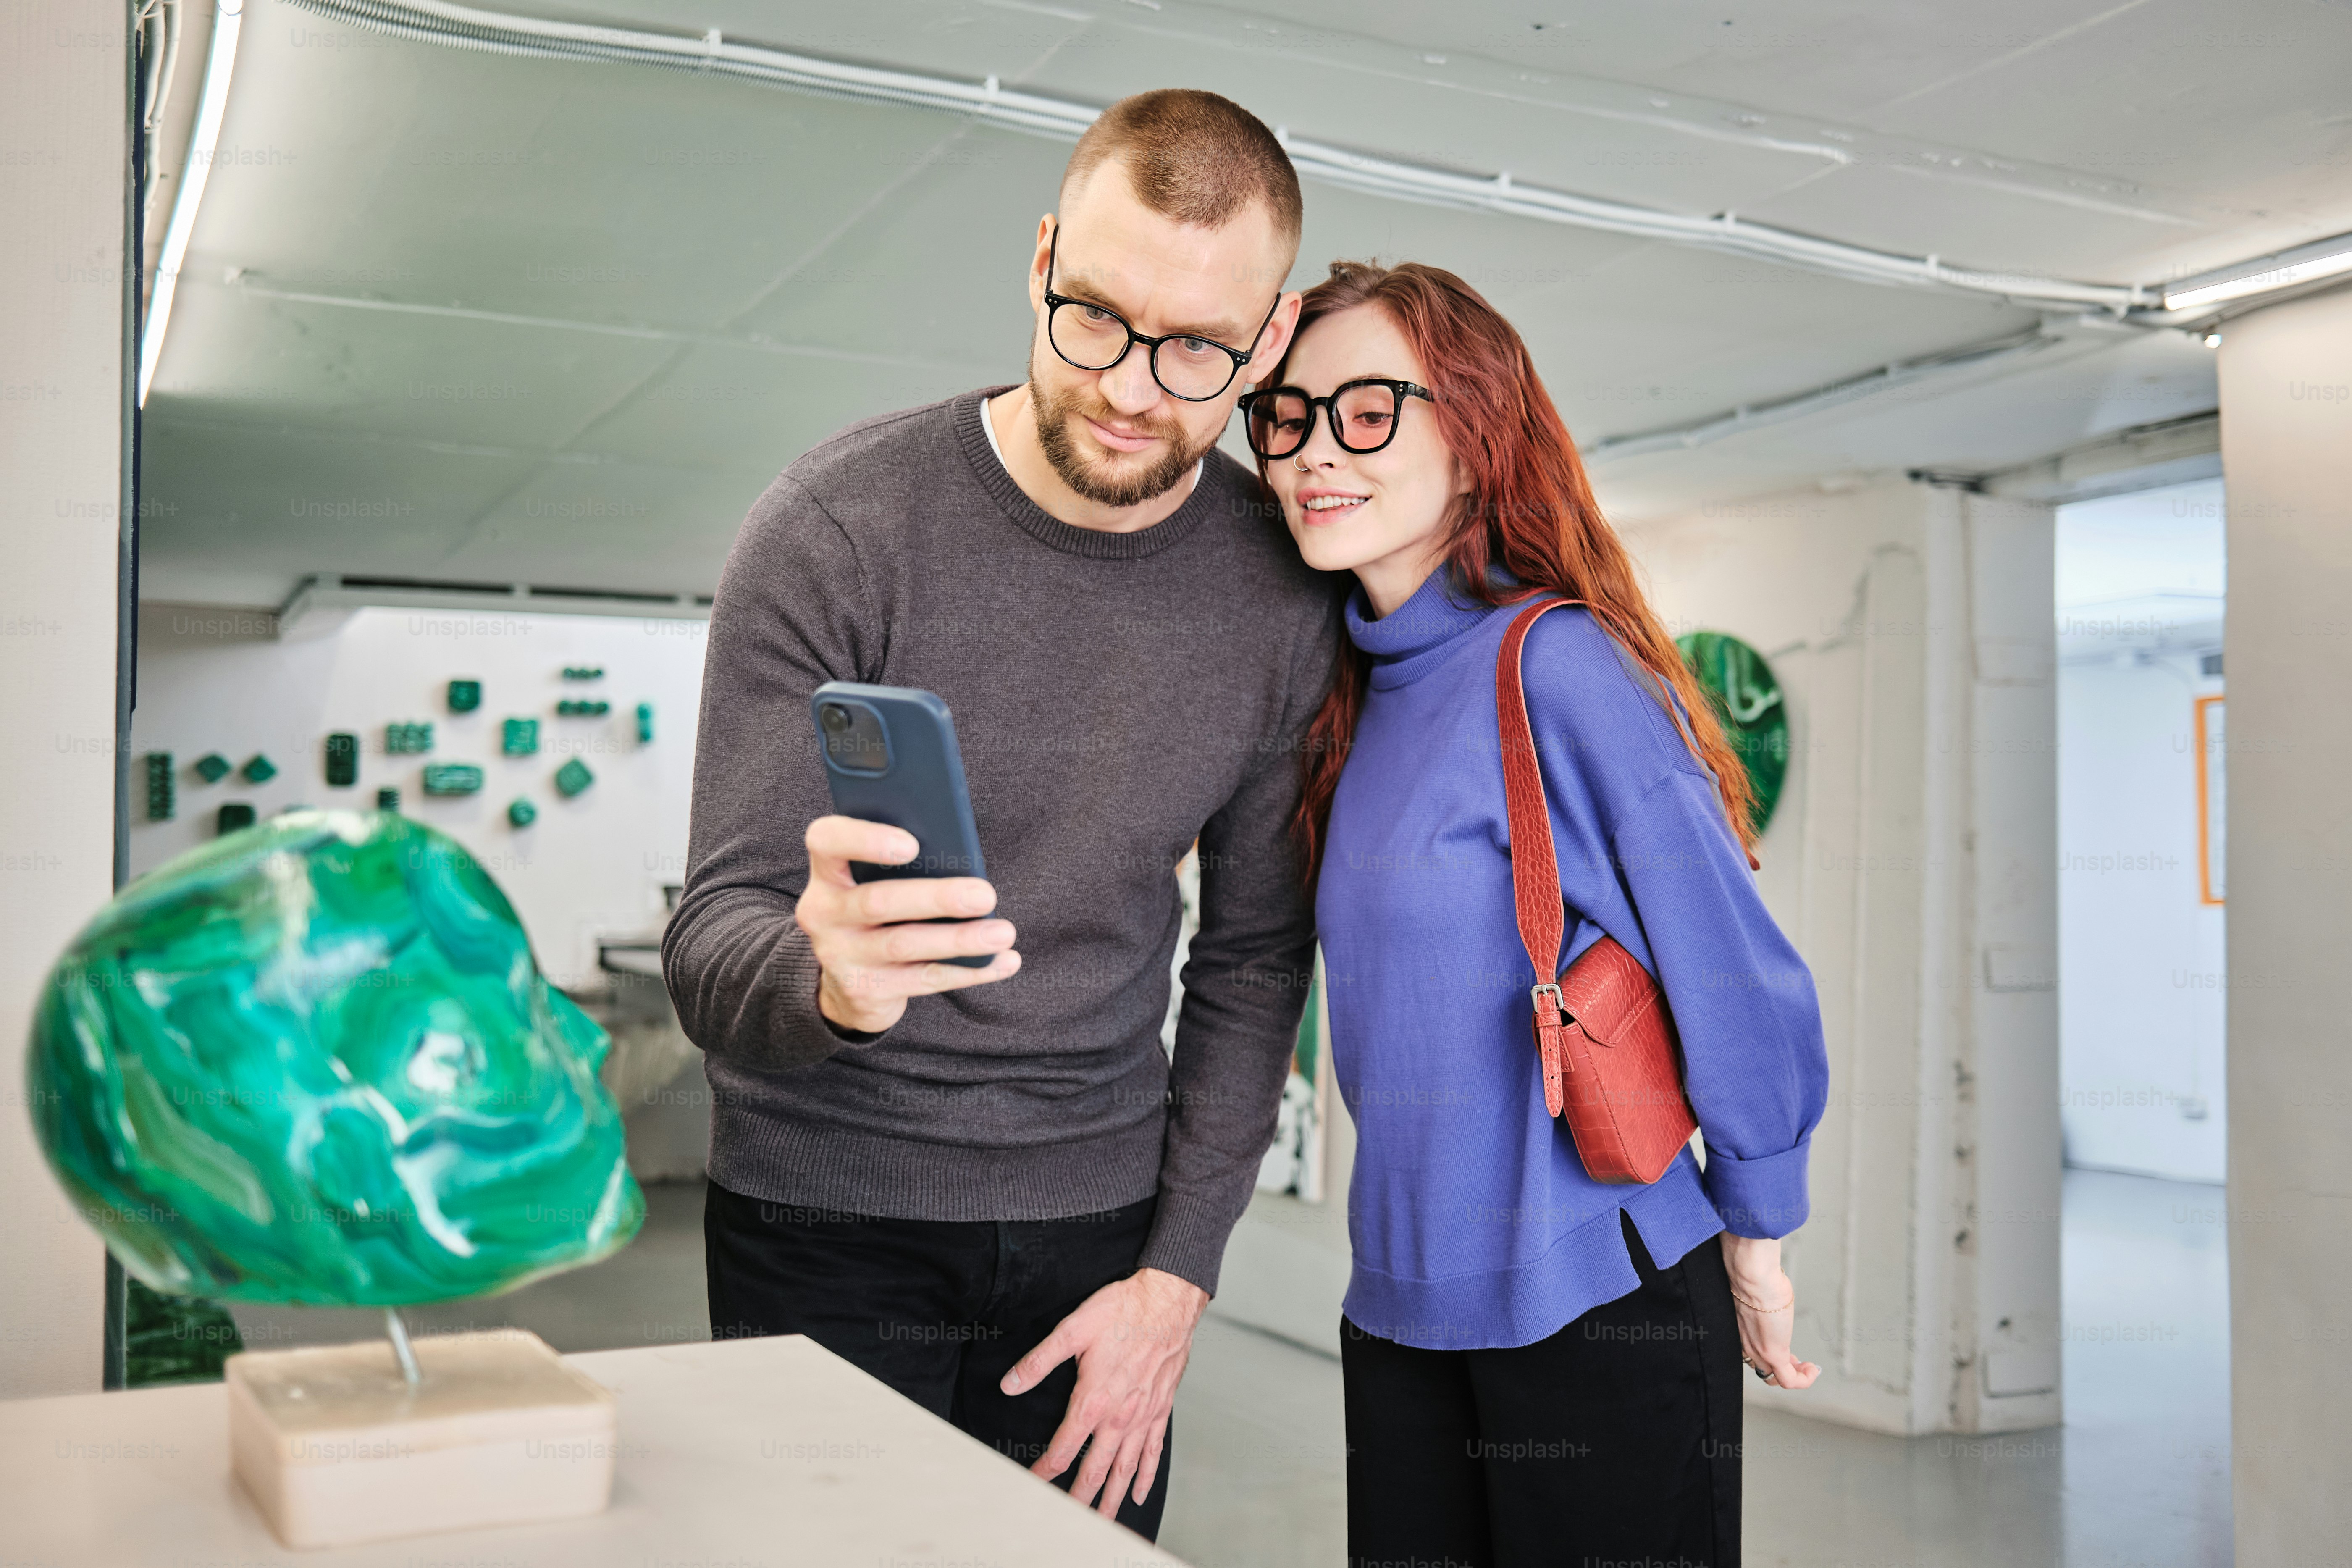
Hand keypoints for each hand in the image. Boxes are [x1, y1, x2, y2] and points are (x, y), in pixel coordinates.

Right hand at [796, 815, 1019, 1034]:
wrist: (846, 984)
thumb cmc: (876, 913)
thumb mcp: (874, 883)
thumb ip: (903, 865)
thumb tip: (963, 857)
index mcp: (827, 873)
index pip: (826, 841)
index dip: (865, 840)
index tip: (912, 845)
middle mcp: (824, 913)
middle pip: (878, 901)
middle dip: (936, 898)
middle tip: (985, 895)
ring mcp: (840, 956)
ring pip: (904, 944)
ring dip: (960, 939)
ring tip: (1003, 932)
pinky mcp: (864, 991)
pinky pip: (923, 979)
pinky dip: (969, 970)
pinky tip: (1003, 961)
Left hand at [1000, 1267, 1207, 1516]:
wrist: (1169, 1300)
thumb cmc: (1123, 1310)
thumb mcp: (1072, 1329)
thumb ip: (1039, 1361)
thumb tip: (1010, 1384)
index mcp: (1093, 1400)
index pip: (1063, 1449)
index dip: (1044, 1470)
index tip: (1032, 1483)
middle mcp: (1120, 1416)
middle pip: (1095, 1469)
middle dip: (1079, 1497)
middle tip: (1068, 1518)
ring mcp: (1143, 1416)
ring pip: (1126, 1468)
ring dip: (1113, 1498)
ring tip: (1104, 1521)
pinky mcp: (1162, 1409)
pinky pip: (1154, 1452)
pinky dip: (1147, 1476)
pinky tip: (1140, 1493)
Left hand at [1719, 1232, 1819, 1389]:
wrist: (1752, 1277)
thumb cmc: (1754, 1276)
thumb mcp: (1757, 1288)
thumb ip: (1760, 1291)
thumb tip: (1766, 1274)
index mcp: (1739, 1330)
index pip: (1752, 1352)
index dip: (1768, 1356)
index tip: (1784, 1351)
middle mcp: (1746, 1344)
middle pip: (1761, 1368)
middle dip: (1781, 1368)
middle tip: (1797, 1362)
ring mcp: (1759, 1351)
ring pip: (1774, 1378)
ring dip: (1793, 1375)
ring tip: (1807, 1368)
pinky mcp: (1774, 1354)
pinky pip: (1790, 1380)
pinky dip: (1804, 1379)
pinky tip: (1813, 1369)